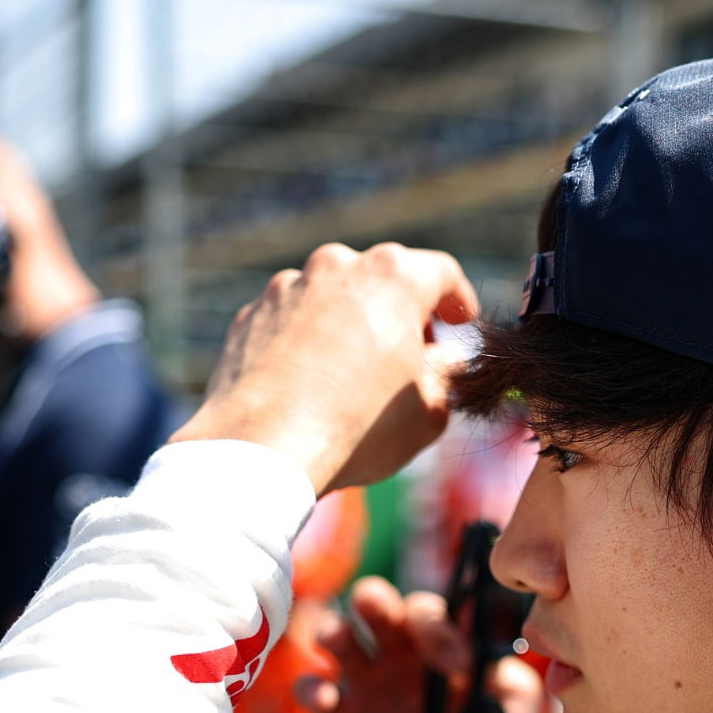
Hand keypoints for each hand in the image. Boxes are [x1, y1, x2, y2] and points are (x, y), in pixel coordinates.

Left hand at [170, 243, 478, 492]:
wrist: (265, 446)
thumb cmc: (360, 427)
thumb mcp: (431, 411)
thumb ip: (446, 375)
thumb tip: (444, 363)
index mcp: (394, 278)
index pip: (441, 273)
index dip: (458, 301)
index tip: (461, 325)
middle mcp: (338, 265)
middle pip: (383, 278)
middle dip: (402, 312)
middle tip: (413, 354)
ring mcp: (288, 286)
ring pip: (333, 297)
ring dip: (351, 324)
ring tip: (356, 375)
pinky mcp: (251, 314)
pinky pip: (292, 320)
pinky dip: (308, 341)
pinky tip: (312, 384)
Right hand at [297, 576, 543, 712]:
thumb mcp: (515, 703)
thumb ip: (503, 671)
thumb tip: (483, 649)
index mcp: (442, 644)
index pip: (426, 611)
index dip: (434, 624)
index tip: (456, 665)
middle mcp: (401, 655)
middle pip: (376, 606)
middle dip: (372, 598)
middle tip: (374, 606)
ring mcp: (369, 685)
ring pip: (339, 638)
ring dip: (333, 630)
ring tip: (335, 639)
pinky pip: (314, 692)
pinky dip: (313, 688)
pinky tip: (328, 698)